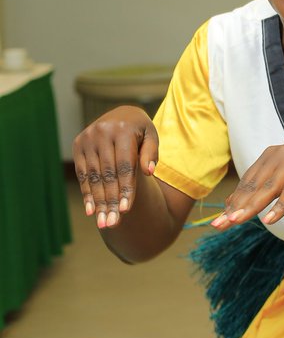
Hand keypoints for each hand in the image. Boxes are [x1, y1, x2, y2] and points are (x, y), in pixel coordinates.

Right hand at [73, 105, 158, 228]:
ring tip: (103, 222)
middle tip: (112, 223)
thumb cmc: (141, 130)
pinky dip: (87, 193)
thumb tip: (150, 172)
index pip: (125, 166)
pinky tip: (91, 211)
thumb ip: (151, 153)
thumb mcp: (152, 135)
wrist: (122, 114)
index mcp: (123, 130)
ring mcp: (87, 139)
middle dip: (110, 201)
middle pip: (107, 174)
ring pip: (94, 177)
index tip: (126, 210)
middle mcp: (102, 133)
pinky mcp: (78, 145)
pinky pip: (83, 174)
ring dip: (98, 202)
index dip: (125, 188)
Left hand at [211, 141, 283, 228]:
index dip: (234, 202)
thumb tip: (234, 204)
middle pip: (255, 184)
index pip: (248, 181)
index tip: (219, 221)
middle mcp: (281, 154)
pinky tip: (270, 219)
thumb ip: (265, 188)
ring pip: (271, 187)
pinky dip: (281, 206)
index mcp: (272, 155)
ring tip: (238, 221)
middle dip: (238, 206)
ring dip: (253, 206)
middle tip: (222, 225)